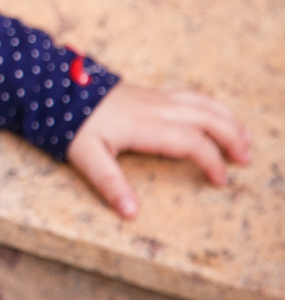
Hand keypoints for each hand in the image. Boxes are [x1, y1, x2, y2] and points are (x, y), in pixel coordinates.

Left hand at [66, 82, 251, 218]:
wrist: (53, 86)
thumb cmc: (68, 121)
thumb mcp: (83, 155)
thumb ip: (109, 183)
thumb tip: (131, 212)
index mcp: (144, 125)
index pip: (191, 141)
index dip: (211, 161)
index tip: (220, 181)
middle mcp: (154, 107)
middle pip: (205, 117)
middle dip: (231, 136)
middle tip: (245, 159)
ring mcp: (152, 97)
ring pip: (200, 102)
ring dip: (225, 118)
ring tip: (243, 138)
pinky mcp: (146, 92)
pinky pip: (187, 95)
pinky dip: (209, 105)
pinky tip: (213, 115)